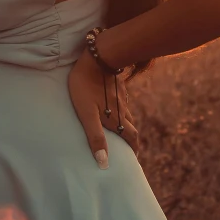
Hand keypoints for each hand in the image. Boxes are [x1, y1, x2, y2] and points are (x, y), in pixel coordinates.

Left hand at [67, 48, 138, 168]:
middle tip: (127, 145)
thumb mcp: (87, 113)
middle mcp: (122, 108)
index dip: (133, 148)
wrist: (97, 56)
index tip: (134, 157)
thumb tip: (103, 163)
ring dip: (125, 122)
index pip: (130, 137)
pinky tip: (113, 105)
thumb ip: (95, 136)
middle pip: (130, 125)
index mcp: (115, 118)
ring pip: (126, 112)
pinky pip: (122, 100)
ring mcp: (120, 95)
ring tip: (119, 127)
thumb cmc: (86, 86)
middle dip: (130, 137)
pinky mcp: (117, 84)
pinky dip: (120, 107)